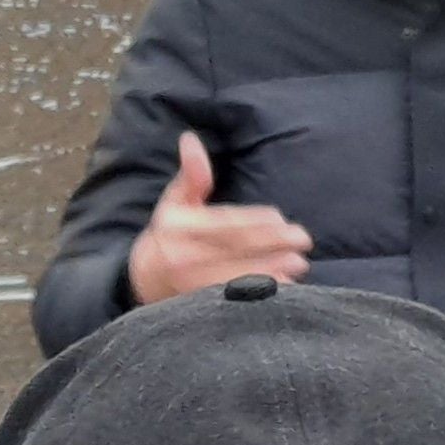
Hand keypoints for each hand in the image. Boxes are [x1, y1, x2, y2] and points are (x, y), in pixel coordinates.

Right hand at [124, 128, 320, 303]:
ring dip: (271, 270)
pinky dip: (259, 294)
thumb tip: (190, 140)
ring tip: (298, 264)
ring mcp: (189, 284)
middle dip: (272, 244)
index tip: (281, 218)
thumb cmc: (168, 235)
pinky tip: (283, 288)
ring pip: (237, 275)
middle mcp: (182, 256)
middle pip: (234, 249)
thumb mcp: (175, 202)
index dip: (254, 221)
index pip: (223, 224)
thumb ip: (190, 175)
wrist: (142, 279)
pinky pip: (233, 298)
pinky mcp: (199, 304)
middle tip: (303, 241)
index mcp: (178, 227)